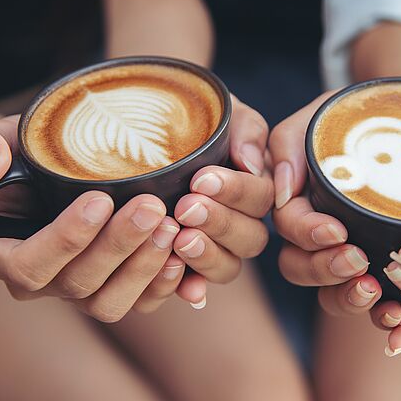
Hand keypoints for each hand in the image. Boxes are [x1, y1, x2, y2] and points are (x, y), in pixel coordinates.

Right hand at [0, 116, 202, 320]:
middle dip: (117, 247)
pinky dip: (163, 284)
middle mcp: (36, 284)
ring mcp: (75, 293)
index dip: (65, 239)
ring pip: (109, 303)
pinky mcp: (111, 292)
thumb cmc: (18, 152)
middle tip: (152, 207)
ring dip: (143, 268)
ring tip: (171, 227)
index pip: (28, 265)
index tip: (101, 199)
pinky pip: (138, 304)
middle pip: (76, 284)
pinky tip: (183, 253)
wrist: (50, 167)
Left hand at [171, 96, 273, 299]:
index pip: (261, 198)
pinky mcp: (183, 270)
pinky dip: (190, 289)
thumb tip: (250, 163)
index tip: (201, 179)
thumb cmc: (189, 118)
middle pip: (250, 239)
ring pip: (228, 267)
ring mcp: (213, 250)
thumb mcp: (221, 111)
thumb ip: (245, 129)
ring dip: (208, 256)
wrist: (139, 129)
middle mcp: (240, 223)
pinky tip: (185, 289)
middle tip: (186, 207)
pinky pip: (194, 288)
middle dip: (220, 223)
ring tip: (180, 239)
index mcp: (254, 187)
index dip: (235, 192)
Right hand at [269, 92, 381, 315]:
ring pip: (331, 294)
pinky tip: (397, 312)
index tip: (336, 230)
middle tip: (357, 259)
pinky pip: (374, 304)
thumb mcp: (318, 116)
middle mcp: (315, 236)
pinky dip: (381, 314)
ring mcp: (347, 255)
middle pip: (301, 269)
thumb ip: (286, 144)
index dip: (308, 235)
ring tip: (373, 291)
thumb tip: (282, 189)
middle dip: (324, 270)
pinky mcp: (383, 269)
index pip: (290, 230)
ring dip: (347, 298)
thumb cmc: (355, 114)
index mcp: (296, 205)